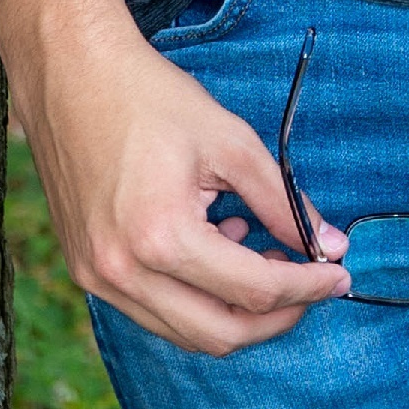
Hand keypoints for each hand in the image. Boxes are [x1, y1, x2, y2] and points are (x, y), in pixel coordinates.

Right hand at [15, 17, 350, 356]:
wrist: (69, 73)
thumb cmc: (149, 97)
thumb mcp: (230, 141)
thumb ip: (283, 201)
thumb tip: (331, 247)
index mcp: (162, 237)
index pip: (254, 292)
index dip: (307, 288)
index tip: (339, 276)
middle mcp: (123, 273)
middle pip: (221, 335)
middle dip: (278, 317)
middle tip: (309, 282)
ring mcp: (98, 279)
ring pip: (185, 332)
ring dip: (234, 309)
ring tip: (255, 250)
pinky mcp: (85, 272)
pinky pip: (153, 311)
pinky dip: (194, 297)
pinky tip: (211, 244)